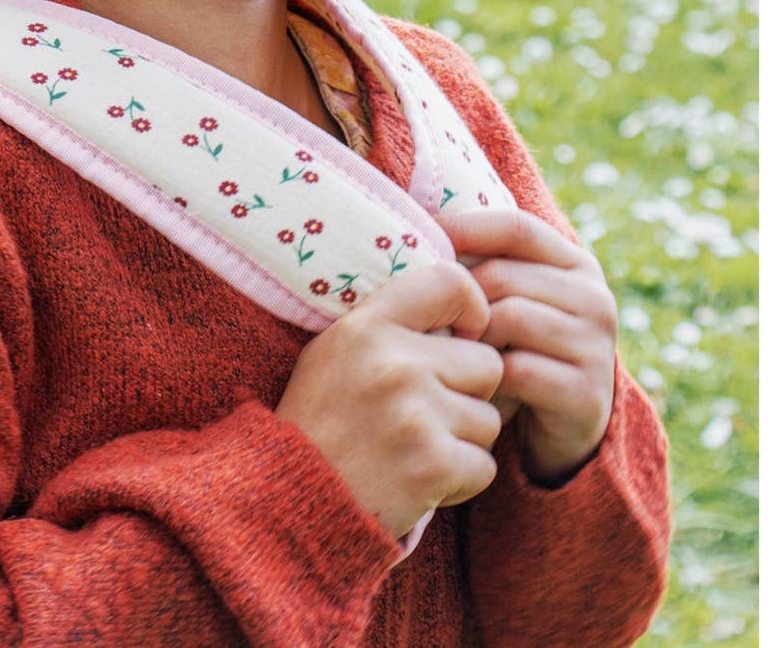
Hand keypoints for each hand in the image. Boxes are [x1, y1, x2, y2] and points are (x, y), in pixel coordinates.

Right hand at [276, 261, 504, 538]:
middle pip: (486, 363)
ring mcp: (416, 414)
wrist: (293, 501)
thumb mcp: (336, 351)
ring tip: (413, 447)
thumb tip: (463, 311)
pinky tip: (419, 478)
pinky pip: (484, 466)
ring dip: (462, 440)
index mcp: (367, 326)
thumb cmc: (320, 422)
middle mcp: (394, 363)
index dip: (471, 308)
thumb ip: (392, 324)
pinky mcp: (434, 465)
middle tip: (424, 412)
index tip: (461, 335)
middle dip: (467, 392)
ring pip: (489, 419)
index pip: (451, 282)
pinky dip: (460, 479)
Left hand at [441, 210, 617, 483]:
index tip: (422, 237)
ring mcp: (595, 346)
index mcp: (575, 265)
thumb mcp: (503, 301)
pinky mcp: (586, 393)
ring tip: (451, 355)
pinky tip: (475, 389)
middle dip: (458, 298)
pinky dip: (486, 378)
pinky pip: (517, 369)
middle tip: (428, 320)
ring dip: (470, 339)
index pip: (516, 227)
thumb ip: (479, 267)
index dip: (465, 227)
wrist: (555, 431)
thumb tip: (413, 232)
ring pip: (509, 318)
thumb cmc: (515, 351)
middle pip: (503, 276)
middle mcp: (594, 298)